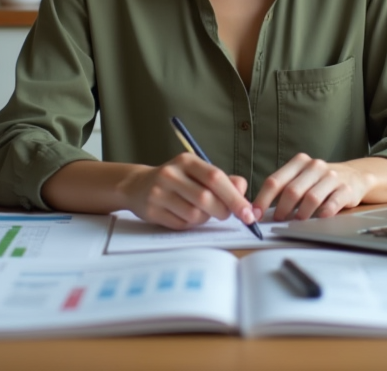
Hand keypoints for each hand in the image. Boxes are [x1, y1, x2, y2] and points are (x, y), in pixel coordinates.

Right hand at [120, 153, 255, 229]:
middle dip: (223, 211)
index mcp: (187, 161)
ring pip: (195, 215)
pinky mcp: (151, 210)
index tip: (248, 213)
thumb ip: (223, 180)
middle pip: (206, 199)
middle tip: (226, 214)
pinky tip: (183, 215)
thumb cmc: (177, 180)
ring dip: (205, 219)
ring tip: (200, 211)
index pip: (215, 178)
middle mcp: (171, 173)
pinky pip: (181, 225)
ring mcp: (159, 192)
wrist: (138, 186)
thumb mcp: (198, 172)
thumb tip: (243, 189)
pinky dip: (189, 224)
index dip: (235, 197)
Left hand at [251, 153, 371, 221]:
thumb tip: (261, 210)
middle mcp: (315, 166)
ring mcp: (332, 176)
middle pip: (292, 190)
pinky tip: (319, 219)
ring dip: (301, 213)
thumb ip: (285, 188)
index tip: (255, 213)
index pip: (275, 181)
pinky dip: (323, 213)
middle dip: (281, 209)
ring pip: (311, 198)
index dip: (263, 199)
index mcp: (300, 162)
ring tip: (297, 222)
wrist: (355, 176)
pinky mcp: (346, 188)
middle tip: (278, 220)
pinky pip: (332, 203)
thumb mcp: (302, 177)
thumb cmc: (321, 181)